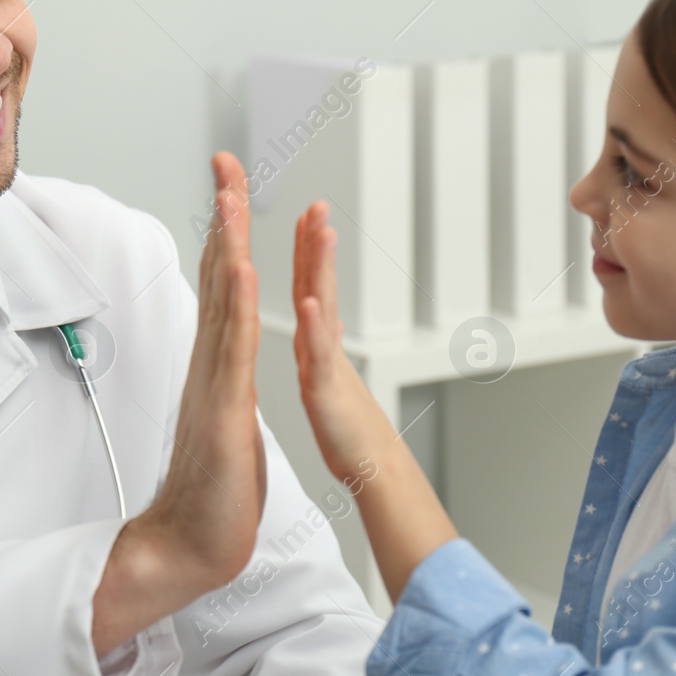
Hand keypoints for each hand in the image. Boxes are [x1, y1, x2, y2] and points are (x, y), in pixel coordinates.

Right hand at [94, 152, 266, 653]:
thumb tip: (227, 376)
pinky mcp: (225, 405)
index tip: (231, 190)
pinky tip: (240, 264)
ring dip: (228, 240)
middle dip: (225, 215)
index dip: (227, 234)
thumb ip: (226, 394)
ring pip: (224, 297)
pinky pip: (232, 343)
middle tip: (227, 162)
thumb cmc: (213, 494)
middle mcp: (210, 363)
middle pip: (219, 274)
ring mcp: (215, 380)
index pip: (224, 287)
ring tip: (232, 192)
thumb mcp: (227, 426)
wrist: (190, 543)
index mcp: (216, 366)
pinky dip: (235, 299)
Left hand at [291, 200, 396, 483]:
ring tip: (320, 231)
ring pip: (322, 307)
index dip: (306, 246)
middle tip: (317, 203)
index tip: (306, 212)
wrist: (370, 472)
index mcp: (315, 342)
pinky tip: (311, 303)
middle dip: (316, 240)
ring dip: (320, 267)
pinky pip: (320, 356)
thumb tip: (325, 319)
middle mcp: (322, 346)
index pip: (308, 283)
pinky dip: (316, 328)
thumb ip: (326, 344)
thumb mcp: (329, 377)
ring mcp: (326, 364)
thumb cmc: (349, 433)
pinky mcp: (326, 391)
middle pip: (317, 282)